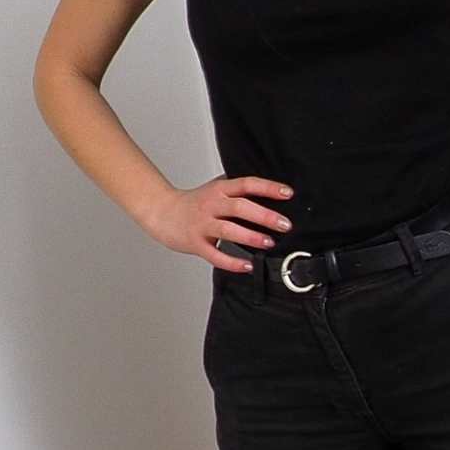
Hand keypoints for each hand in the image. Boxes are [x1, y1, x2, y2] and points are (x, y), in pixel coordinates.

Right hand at [150, 174, 291, 272]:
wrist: (162, 212)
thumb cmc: (194, 204)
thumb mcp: (215, 189)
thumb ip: (237, 190)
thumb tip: (269, 192)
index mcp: (219, 190)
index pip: (246, 184)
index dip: (268, 187)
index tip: (287, 193)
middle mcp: (211, 205)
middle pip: (239, 207)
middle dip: (265, 216)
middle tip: (284, 224)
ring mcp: (203, 225)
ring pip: (228, 230)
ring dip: (250, 237)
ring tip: (268, 243)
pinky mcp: (196, 243)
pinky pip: (215, 255)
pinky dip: (232, 262)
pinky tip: (246, 265)